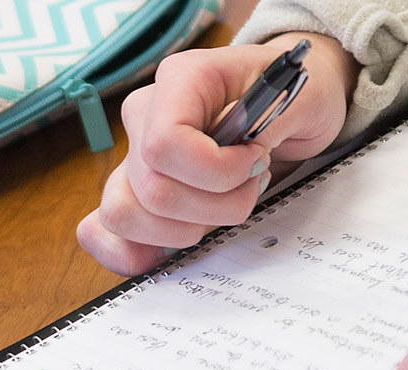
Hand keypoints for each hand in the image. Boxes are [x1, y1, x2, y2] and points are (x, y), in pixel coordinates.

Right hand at [78, 32, 360, 275]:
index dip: (214, 172)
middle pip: (151, 189)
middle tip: (250, 188)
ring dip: (179, 231)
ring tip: (218, 211)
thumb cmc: (295, 96)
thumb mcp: (305, 97)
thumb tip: (241, 157)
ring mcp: (133, 154)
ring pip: (122, 214)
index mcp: (180, 80)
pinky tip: (165, 252)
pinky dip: (130, 251)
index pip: (164, 144)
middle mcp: (144, 115)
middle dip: (212, 209)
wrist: (289, 105)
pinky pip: (102, 229)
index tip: (254, 163)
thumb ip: (273, 122)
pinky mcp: (133, 189)